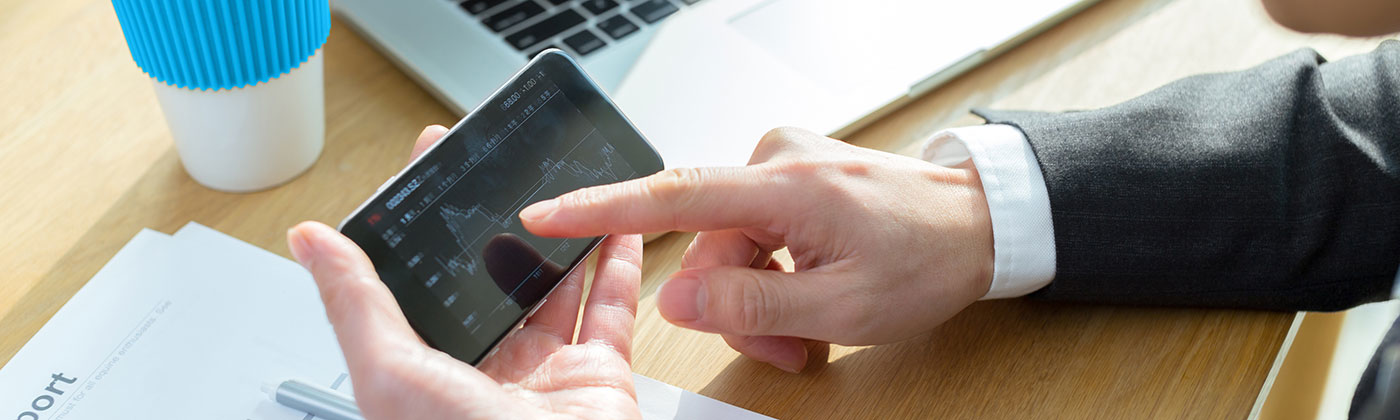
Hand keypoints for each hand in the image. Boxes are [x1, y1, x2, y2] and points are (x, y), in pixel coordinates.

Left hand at [287, 125, 643, 419]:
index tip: (426, 169)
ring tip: (557, 188)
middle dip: (494, 226)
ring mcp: (545, 375)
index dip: (424, 226)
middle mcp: (486, 374)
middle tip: (495, 168)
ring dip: (559, 240)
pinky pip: (611, 312)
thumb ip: (356, 302)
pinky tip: (614, 229)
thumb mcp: (388, 372)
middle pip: (491, 283)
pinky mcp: (600, 377)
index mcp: (426, 374)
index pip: (419, 284)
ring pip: (555, 291)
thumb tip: (310, 242)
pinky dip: (618, 267)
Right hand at [520, 127, 992, 372]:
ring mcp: (783, 167)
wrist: (982, 222)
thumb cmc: (929, 256)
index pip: (671, 196)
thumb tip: (678, 299)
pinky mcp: (791, 178)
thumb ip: (753, 305)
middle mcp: (774, 161)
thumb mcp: (843, 308)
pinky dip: (774, 277)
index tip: (543, 213)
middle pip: (708, 249)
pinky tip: (810, 298)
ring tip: (810, 333)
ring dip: (760, 300)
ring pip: (730, 250)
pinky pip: (755, 236)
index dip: (598, 208)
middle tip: (788, 351)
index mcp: (785, 185)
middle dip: (737, 309)